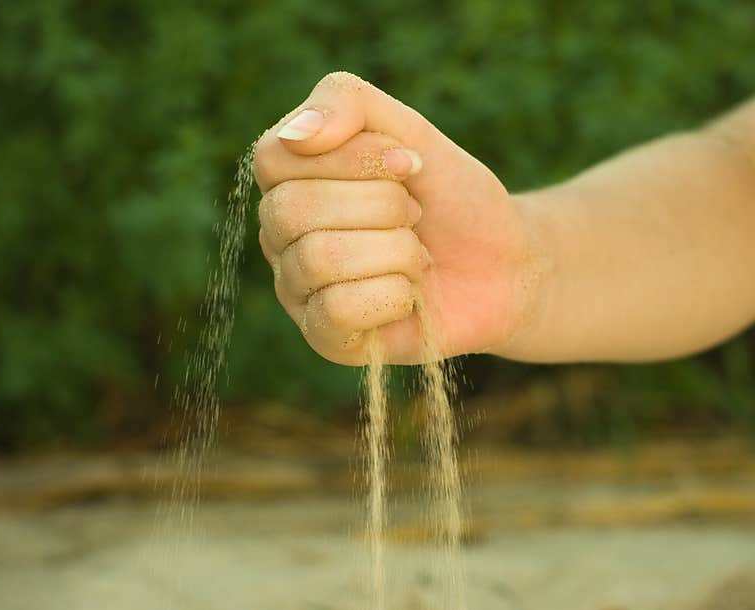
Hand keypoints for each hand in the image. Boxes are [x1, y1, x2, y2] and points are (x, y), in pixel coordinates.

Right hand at [254, 72, 544, 364]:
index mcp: (289, 182)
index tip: (409, 164)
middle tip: (414, 216)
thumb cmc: (449, 198)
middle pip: (292, 211)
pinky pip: (337, 310)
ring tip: (417, 256)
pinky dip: (393, 295)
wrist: (503, 265)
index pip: (275, 158)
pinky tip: (409, 294)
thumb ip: (347, 103)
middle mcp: (280, 236)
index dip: (350, 158)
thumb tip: (295, 133)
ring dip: (395, 252)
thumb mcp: (409, 128)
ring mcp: (298, 289)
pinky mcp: (325, 337)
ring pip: (319, 260)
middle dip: (379, 206)